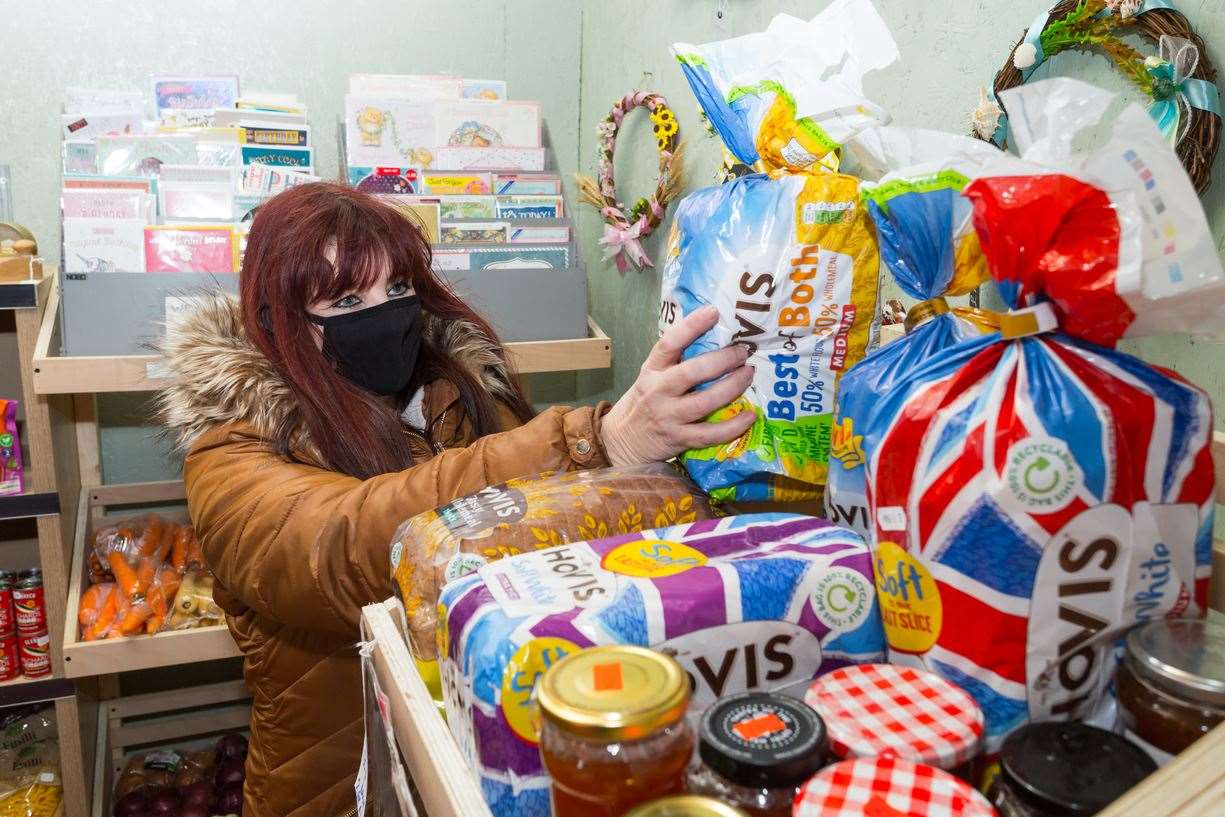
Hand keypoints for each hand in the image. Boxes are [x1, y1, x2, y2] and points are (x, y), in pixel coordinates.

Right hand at [601, 305, 755, 466]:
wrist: (622, 441)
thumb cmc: (644, 402)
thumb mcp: (650, 376)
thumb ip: (674, 361)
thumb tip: (712, 336)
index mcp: (651, 371)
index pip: (668, 344)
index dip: (691, 326)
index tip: (713, 312)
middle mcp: (658, 392)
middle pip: (692, 372)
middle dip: (722, 360)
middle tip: (742, 352)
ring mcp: (668, 417)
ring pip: (704, 402)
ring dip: (731, 387)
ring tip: (748, 375)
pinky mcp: (679, 439)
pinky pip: (710, 434)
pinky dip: (733, 426)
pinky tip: (750, 416)